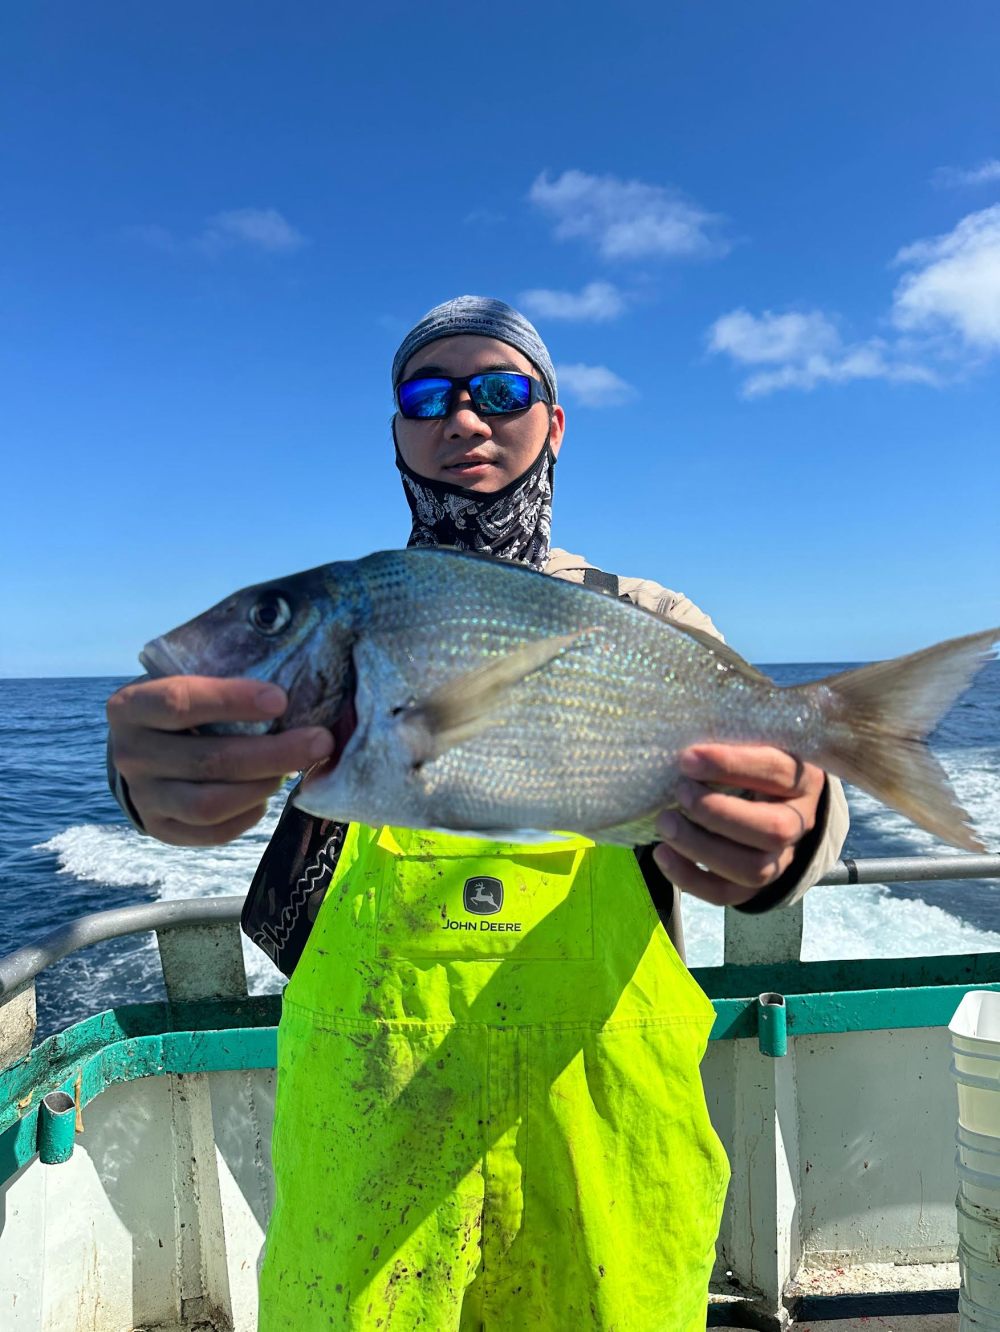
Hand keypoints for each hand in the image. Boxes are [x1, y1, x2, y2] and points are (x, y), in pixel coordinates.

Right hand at [107, 676, 335, 845]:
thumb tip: (296, 674)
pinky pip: (212, 831)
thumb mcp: (187, 680)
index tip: (281, 699)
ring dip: (262, 785)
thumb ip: (226, 672)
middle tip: (319, 740)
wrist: (141, 750)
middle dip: (272, 752)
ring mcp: (143, 797)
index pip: (179, 703)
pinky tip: (267, 793)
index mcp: (131, 707)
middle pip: (207, 760)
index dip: (232, 701)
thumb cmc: (181, 706)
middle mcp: (129, 755)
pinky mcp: (161, 829)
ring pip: (210, 803)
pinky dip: (249, 813)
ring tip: (294, 769)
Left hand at [653, 744, 825, 906]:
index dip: (730, 764)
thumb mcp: (754, 743)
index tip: (687, 758)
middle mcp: (800, 823)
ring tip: (665, 823)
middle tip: (679, 793)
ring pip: (753, 868)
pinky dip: (690, 878)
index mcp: (803, 779)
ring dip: (701, 847)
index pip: (776, 771)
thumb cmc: (753, 766)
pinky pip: (728, 894)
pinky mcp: (756, 886)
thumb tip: (681, 722)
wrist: (776, 807)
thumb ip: (731, 734)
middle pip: (773, 830)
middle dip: (718, 813)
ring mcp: (782, 859)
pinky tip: (663, 854)